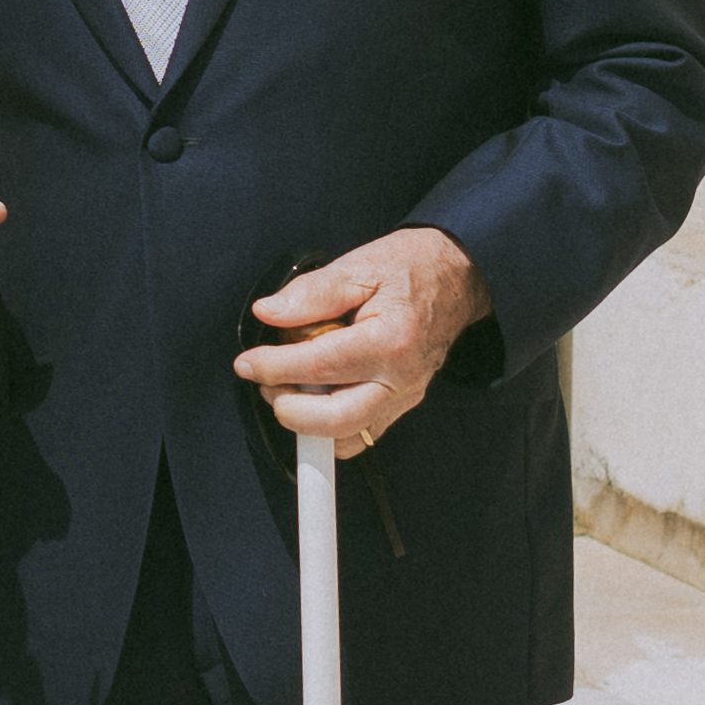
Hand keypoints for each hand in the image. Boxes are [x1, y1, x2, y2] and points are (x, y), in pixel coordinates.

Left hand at [242, 227, 485, 455]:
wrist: (457, 278)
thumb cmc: (410, 269)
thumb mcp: (359, 266)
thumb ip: (312, 292)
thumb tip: (269, 313)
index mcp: (390, 340)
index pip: (321, 366)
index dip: (274, 368)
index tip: (247, 364)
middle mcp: (400, 378)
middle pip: (336, 421)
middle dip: (290, 410)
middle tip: (268, 385)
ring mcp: (403, 398)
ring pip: (348, 438)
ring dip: (309, 423)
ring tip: (292, 388)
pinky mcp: (401, 406)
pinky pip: (360, 434)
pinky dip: (330, 427)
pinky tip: (317, 395)